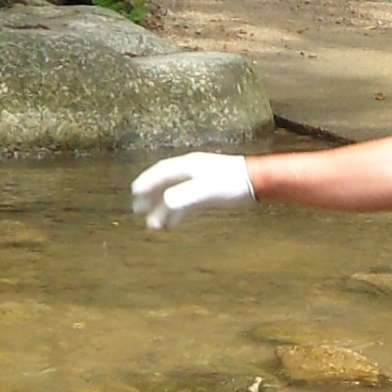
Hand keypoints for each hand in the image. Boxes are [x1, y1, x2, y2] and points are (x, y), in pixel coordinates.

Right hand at [130, 153, 254, 230]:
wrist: (257, 182)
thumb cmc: (232, 183)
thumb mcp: (206, 190)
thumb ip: (184, 196)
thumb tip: (164, 204)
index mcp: (188, 166)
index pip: (161, 173)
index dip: (146, 182)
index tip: (134, 193)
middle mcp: (191, 171)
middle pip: (165, 183)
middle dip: (151, 197)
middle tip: (137, 210)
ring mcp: (200, 181)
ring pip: (175, 195)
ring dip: (163, 209)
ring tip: (153, 225)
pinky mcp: (209, 192)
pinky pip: (187, 202)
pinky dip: (178, 212)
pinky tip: (173, 224)